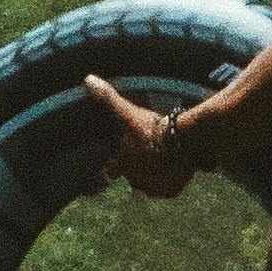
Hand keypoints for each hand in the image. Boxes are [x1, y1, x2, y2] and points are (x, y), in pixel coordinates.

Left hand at [86, 75, 196, 198]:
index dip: (113, 163)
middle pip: (130, 176)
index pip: (108, 170)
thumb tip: (88, 80)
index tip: (118, 157)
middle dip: (134, 167)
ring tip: (160, 158)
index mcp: (120, 163)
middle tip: (145, 153)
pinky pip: (167, 188)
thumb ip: (108, 98)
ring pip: (148, 183)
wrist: (183, 141)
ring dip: (152, 173)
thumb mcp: (128, 112)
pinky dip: (170, 180)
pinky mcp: (170, 191)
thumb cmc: (152, 128)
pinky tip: (174, 167)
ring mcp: (152, 187)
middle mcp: (133, 180)